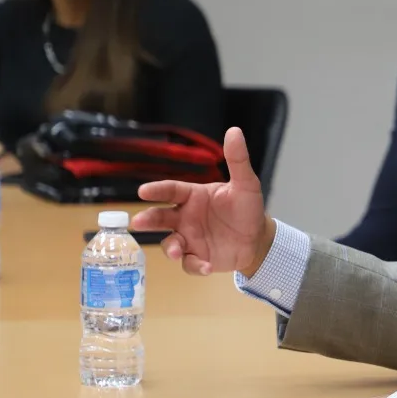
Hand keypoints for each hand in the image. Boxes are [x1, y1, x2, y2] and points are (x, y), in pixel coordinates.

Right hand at [131, 127, 272, 275]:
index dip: (157, 190)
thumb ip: (237, 160)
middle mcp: (186, 217)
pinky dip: (196, 266)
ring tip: (175, 251)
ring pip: (170, 243)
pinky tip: (208, 266)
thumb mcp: (246, 184)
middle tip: (138, 222)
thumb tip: (234, 131)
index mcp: (194, 196)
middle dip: (148, 220)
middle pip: (161, 217)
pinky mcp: (198, 258)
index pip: (172, 190)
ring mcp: (190, 239)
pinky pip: (190, 263)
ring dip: (170, 248)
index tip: (143, 191)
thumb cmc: (247, 208)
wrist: (258, 238)